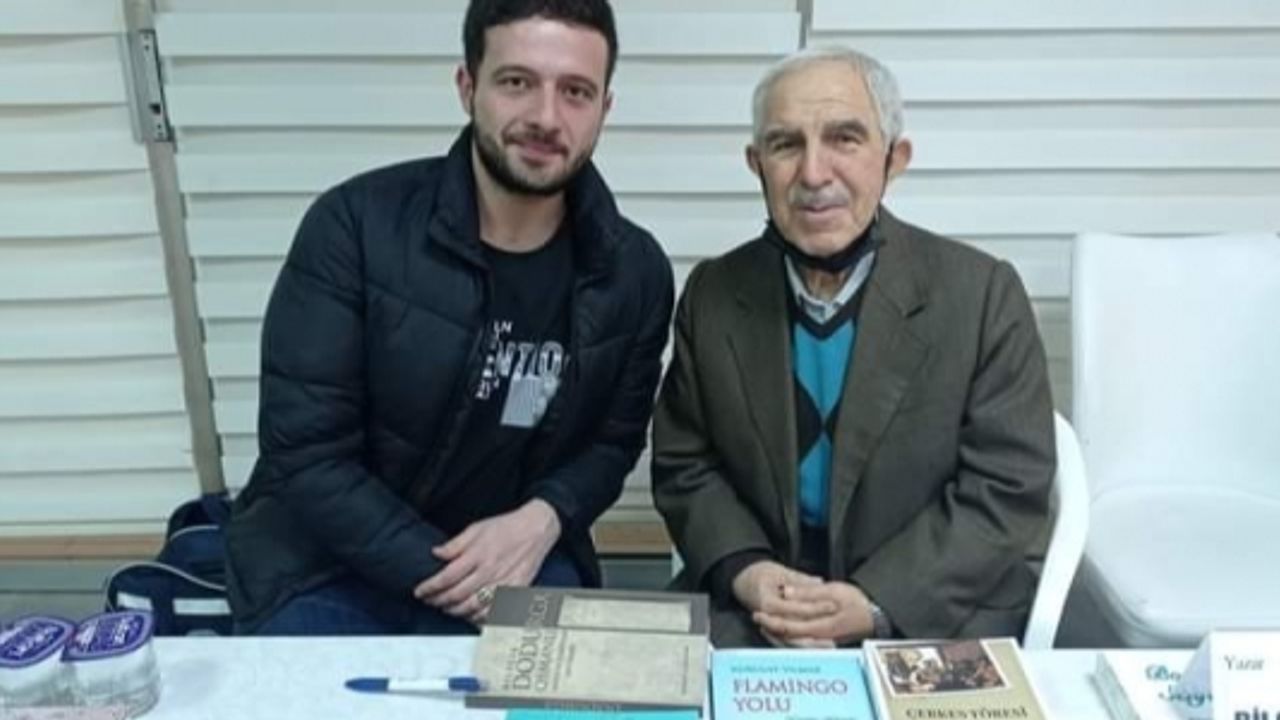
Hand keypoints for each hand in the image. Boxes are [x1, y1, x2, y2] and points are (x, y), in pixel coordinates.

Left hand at [412, 499, 560, 622]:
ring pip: (473, 607)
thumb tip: (436, 553)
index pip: (447, 577)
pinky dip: (479, 618)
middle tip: (430, 601)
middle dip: (438, 601)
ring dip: (455, 611)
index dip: (430, 587)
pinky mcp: (515, 591)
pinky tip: (470, 616)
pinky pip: (494, 611)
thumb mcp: (476, 528)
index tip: (420, 591)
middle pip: (457, 595)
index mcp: (478, 555)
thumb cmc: (506, 527)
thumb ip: (455, 544)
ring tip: (446, 608)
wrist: (536, 529)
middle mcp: (490, 571)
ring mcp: (503, 583)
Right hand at [731, 560, 835, 645]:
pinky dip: (801, 646)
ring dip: (809, 645)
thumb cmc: (763, 575)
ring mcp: (767, 627)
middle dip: (814, 633)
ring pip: (789, 641)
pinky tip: (816, 648)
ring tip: (828, 646)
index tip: (832, 605)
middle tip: (834, 634)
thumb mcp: (780, 572)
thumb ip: (800, 580)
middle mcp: (766, 618)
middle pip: (791, 630)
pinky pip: (786, 642)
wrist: (746, 581)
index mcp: (767, 601)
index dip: (814, 607)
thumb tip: (818, 582)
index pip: (792, 607)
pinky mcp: (771, 632)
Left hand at [752, 580, 875, 645]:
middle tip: (756, 617)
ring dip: (776, 633)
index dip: (772, 620)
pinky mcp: (823, 641)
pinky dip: (787, 637)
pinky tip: (781, 629)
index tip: (759, 611)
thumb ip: (809, 592)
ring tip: (763, 623)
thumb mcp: (835, 590)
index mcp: (823, 626)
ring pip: (793, 643)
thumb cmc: (858, 602)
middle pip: (788, 638)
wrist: (876, 617)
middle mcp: (820, 639)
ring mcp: (821, 642)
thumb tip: (786, 592)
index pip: (791, 627)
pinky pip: (800, 643)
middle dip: (770, 628)